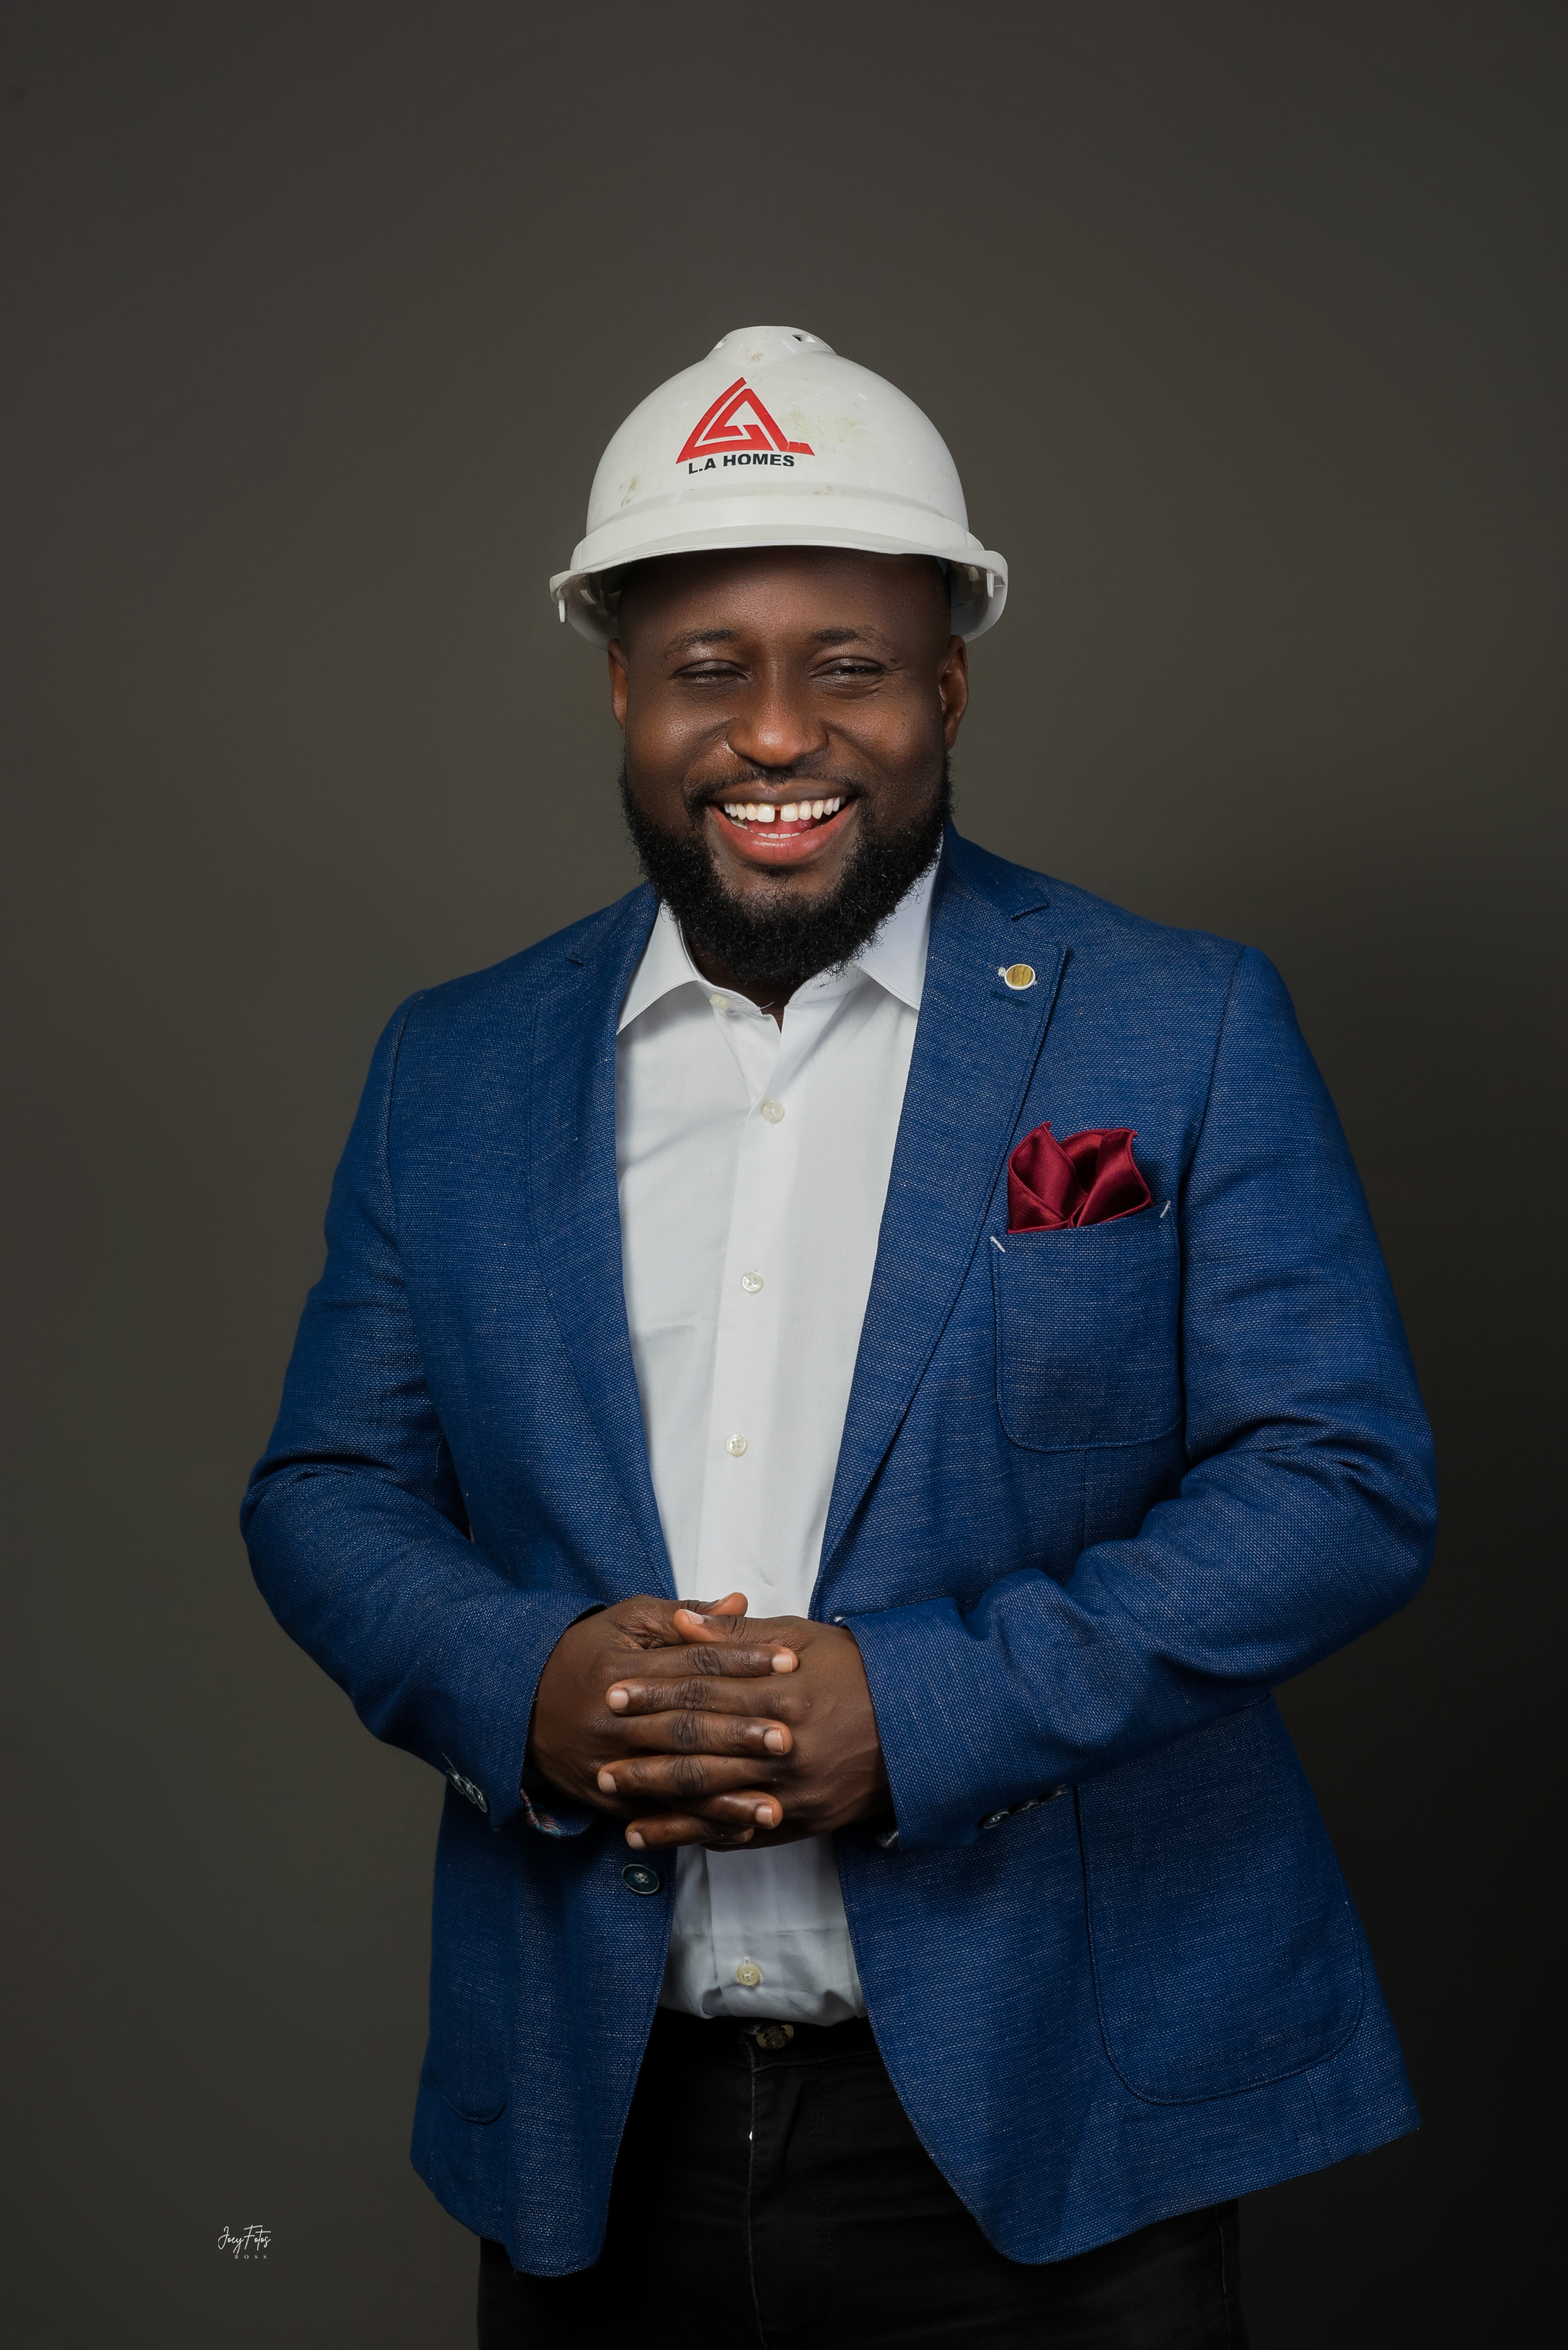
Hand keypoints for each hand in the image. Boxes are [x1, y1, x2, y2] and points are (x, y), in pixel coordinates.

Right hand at [527, 1593, 800, 1846]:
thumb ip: (685, 1616)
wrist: (519, 1704)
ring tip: (775, 1806)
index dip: (743, 1660)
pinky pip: (660, 1815)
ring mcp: (610, 1763)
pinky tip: (740, 1829)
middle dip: (738, 1733)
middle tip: (788, 1736)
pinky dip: (700, 1824)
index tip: (790, 1661)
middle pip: (685, 1725)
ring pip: (674, 1780)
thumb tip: (740, 1603)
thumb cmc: (586, 1653)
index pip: (693, 1662)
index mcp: (622, 1666)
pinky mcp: (609, 1798)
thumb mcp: (626, 1621)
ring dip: (726, 1796)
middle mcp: (615, 1718)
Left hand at [598, 1605, 888, 1850]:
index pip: (703, 1691)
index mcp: (780, 1693)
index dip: (654, 1692)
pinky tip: (659, 1836)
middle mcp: (784, 1745)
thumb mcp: (802, 1637)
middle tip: (598, 1752)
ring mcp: (791, 1789)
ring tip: (615, 1797)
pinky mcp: (800, 1820)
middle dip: (644, 1751)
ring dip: (658, 1800)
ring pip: (712, 1796)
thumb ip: (737, 1633)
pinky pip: (739, 1832)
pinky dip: (696, 1835)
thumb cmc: (858, 1672)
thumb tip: (681, 1619)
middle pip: (699, 1747)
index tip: (614, 1692)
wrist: (920, 1727)